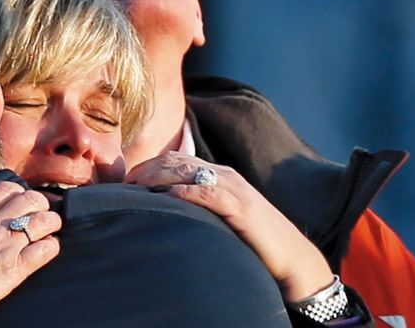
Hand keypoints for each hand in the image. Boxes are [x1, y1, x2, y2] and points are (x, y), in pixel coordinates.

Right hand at [0, 180, 60, 319]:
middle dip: (40, 202)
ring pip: (43, 221)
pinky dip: (51, 246)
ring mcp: (7, 245)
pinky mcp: (15, 268)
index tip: (20, 198)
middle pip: (30, 199)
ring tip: (51, 226)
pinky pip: (44, 250)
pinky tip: (49, 247)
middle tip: (41, 210)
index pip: (4, 189)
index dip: (18, 191)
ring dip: (52, 221)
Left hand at [125, 151, 333, 301]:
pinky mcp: (240, 206)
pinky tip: (166, 198)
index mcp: (219, 174)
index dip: (148, 166)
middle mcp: (224, 174)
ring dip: (156, 178)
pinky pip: (206, 193)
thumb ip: (199, 206)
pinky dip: (182, 193)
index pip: (175, 159)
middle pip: (174, 161)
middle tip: (123, 185)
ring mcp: (233, 188)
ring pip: (186, 171)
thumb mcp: (222, 216)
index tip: (126, 181)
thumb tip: (165, 208)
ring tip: (135, 189)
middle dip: (145, 170)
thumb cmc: (254, 240)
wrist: (291, 256)